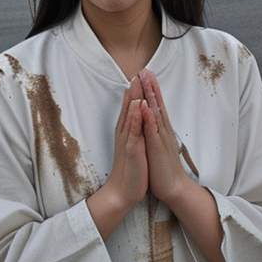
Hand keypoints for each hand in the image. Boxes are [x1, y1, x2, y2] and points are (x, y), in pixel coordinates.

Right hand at [105, 76, 148, 212]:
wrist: (122, 191)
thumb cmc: (131, 168)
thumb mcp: (134, 145)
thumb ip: (134, 131)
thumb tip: (138, 118)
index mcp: (127, 131)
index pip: (131, 107)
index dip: (135, 91)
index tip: (139, 74)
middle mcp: (125, 132)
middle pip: (129, 106)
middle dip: (133, 88)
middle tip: (137, 70)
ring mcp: (127, 139)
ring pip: (130, 114)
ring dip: (133, 97)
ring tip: (136, 81)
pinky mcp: (131, 148)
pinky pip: (133, 130)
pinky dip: (136, 117)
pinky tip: (138, 106)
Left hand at [139, 69, 190, 206]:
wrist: (174, 188)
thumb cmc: (163, 168)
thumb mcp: (158, 145)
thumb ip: (156, 132)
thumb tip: (154, 121)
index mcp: (160, 130)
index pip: (155, 105)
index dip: (151, 90)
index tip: (145, 74)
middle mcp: (162, 130)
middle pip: (156, 104)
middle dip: (151, 86)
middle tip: (146, 69)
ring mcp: (160, 137)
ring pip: (155, 111)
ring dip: (151, 94)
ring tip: (146, 79)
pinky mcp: (157, 147)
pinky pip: (152, 129)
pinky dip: (149, 115)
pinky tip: (146, 104)